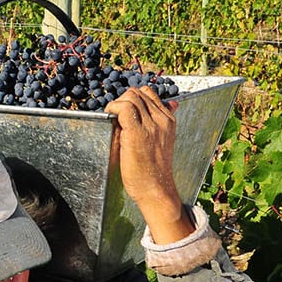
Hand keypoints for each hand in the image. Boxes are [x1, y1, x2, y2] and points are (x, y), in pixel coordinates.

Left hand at [104, 87, 194, 243]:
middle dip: (123, 99)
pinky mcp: (137, 133)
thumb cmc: (155, 170)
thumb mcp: (163, 141)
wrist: (156, 189)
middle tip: (115, 114)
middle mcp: (161, 119)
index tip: (123, 109)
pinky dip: (113, 108)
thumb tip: (171, 104)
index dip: (133, 98)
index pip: (149, 94)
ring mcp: (150, 125)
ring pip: (131, 97)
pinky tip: (109, 116)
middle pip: (138, 93)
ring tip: (111, 116)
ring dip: (117, 103)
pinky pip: (124, 108)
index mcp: (168, 120)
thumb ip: (160, 123)